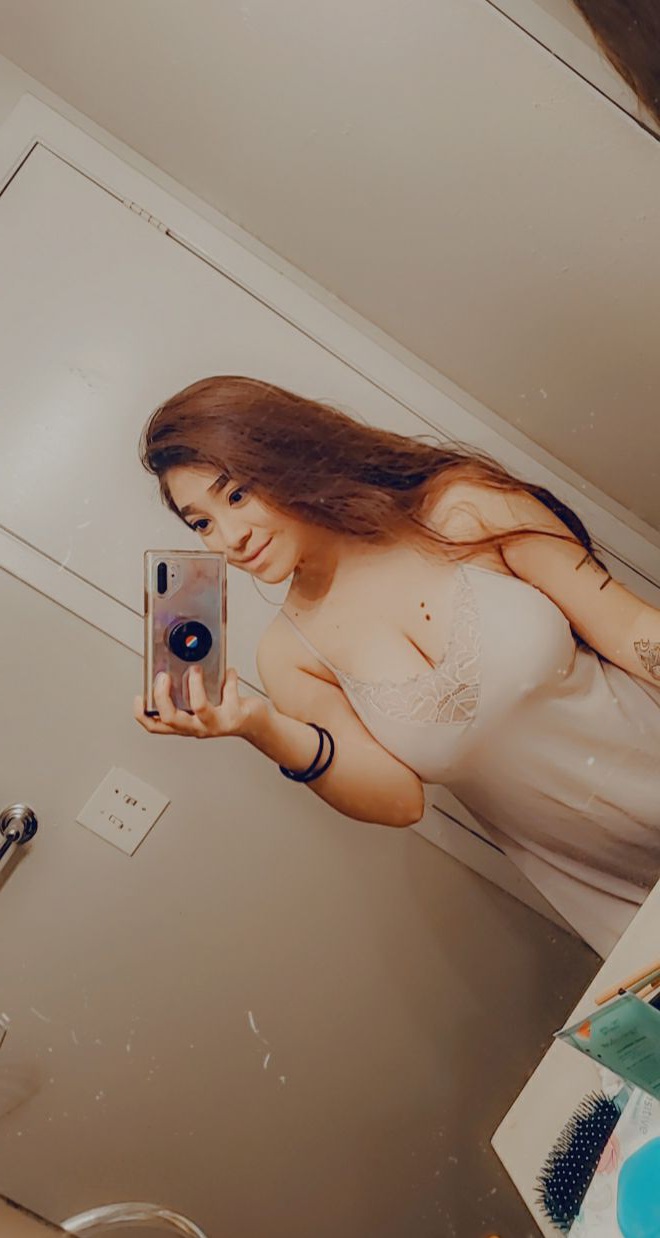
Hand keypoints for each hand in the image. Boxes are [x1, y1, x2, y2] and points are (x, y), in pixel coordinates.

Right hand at [133, 667, 263, 739]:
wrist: (256, 724)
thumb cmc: (228, 712)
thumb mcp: (203, 705)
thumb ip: (189, 692)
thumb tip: (178, 666)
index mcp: (186, 725)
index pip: (156, 727)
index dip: (142, 715)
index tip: (139, 697)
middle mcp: (198, 728)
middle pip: (171, 718)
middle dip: (162, 695)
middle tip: (163, 676)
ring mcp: (216, 724)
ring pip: (199, 707)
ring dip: (195, 685)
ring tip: (196, 669)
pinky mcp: (234, 716)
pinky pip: (229, 693)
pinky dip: (229, 679)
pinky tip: (230, 672)